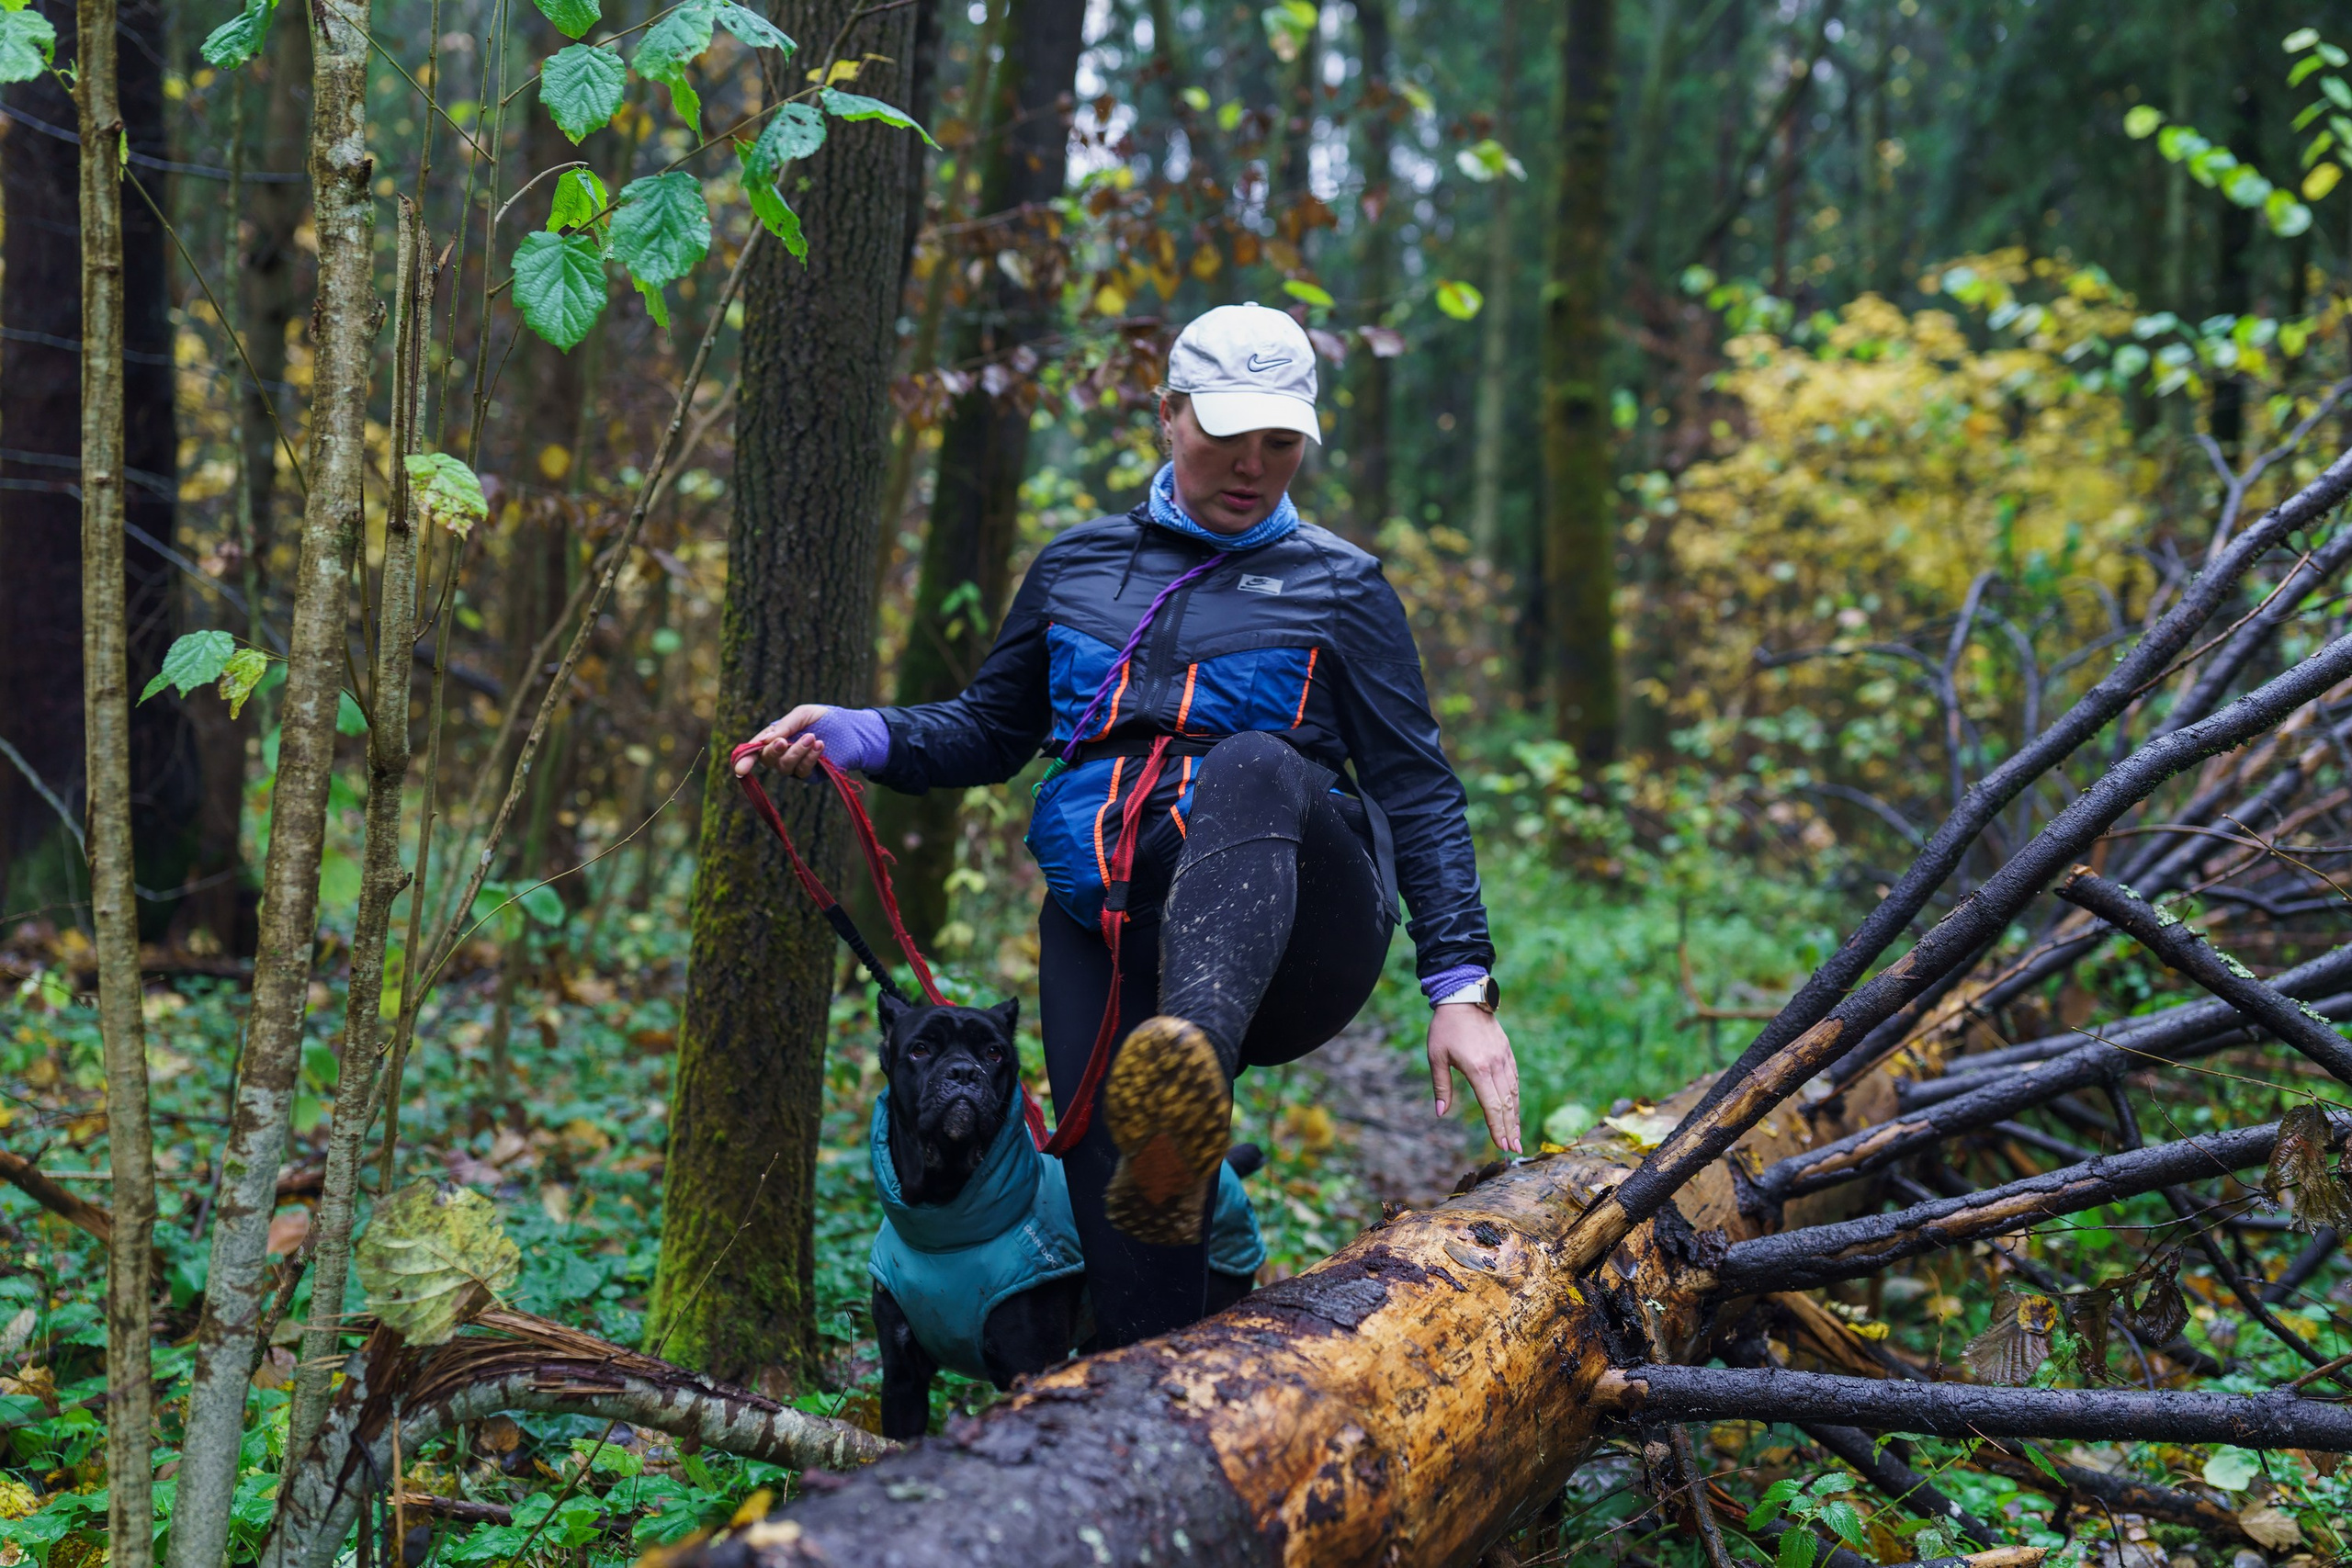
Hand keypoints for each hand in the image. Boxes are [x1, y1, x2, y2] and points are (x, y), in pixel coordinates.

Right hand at [735, 704, 830, 778]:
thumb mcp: (803, 714)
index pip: (755, 749)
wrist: (851, 728)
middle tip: (784, 741)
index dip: (745, 759)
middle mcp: (781, 754)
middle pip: (767, 760)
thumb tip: (767, 740)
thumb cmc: (824, 718)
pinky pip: (803, 771)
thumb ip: (785, 726)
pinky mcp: (809, 774)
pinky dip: (810, 758)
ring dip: (796, 752)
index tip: (740, 770)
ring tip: (812, 737)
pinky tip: (820, 745)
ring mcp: (794, 766)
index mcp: (775, 737)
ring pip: (785, 767)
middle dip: (774, 751)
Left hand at [1428, 1005, 1520, 1153]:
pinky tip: (1515, 1109)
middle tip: (1513, 1150)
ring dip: (1515, 1116)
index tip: (1501, 1145)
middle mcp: (1495, 1066)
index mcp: (1478, 1069)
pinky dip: (1516, 1098)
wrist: (1464, 997)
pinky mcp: (1507, 1052)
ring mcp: (1504, 1058)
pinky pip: (1514, 1079)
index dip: (1496, 1127)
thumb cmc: (1445, 1028)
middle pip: (1506, 1104)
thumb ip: (1441, 1087)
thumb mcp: (1436, 1057)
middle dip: (1509, 1129)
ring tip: (1516, 1136)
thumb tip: (1440, 1113)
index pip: (1491, 1105)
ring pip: (1514, 1093)